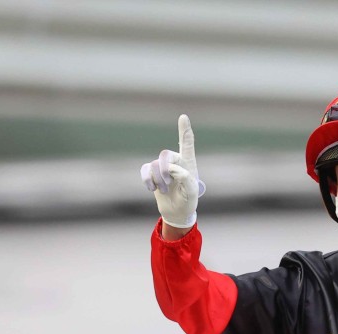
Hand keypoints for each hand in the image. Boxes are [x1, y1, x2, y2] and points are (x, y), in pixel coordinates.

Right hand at [140, 114, 205, 230]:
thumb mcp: (191, 192)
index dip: (184, 130)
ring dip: (159, 180)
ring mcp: (162, 166)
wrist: (177, 212)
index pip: (187, 143)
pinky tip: (152, 188)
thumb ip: (185, 178)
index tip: (183, 116)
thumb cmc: (188, 200)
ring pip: (155, 165)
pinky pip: (145, 170)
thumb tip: (172, 169)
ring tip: (165, 190)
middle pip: (165, 154)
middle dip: (165, 170)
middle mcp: (175, 161)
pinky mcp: (152, 173)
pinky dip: (148, 180)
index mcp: (188, 162)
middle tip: (168, 183)